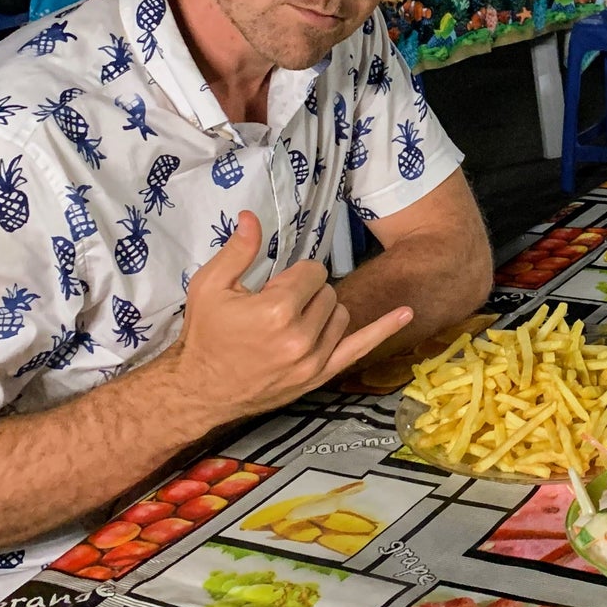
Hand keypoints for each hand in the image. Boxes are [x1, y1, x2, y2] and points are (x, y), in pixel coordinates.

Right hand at [163, 212, 412, 418]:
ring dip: (324, 311)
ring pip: (341, 315)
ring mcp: (313, 361)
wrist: (200, 390)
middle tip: (278, 305)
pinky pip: (360, 349)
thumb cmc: (205, 335)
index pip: (312, 272)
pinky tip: (406, 313)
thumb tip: (253, 216)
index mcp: (276, 310)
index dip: (295, 276)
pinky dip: (384, 329)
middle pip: (328, 292)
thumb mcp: (209, 286)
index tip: (275, 286)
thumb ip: (238, 250)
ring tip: (293, 321)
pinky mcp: (319, 377)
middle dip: (306, 292)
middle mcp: (300, 337)